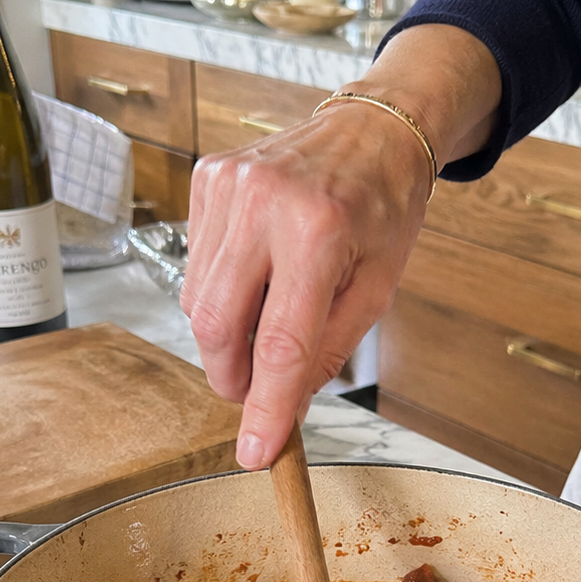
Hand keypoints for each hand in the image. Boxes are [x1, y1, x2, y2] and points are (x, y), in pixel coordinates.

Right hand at [180, 24, 501, 469]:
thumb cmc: (383, 209)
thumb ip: (327, 352)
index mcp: (319, 230)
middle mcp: (264, 202)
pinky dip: (221, 292)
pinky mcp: (207, 179)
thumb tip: (285, 409)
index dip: (265, 407)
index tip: (255, 453)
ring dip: (227, 335)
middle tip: (255, 392)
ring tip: (267, 320)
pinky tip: (257, 276)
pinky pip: (197, 265)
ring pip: (199, 301)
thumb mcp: (376, 288)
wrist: (373, 128)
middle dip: (232, 376)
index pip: (279, 343)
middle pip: (219, 325)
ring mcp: (227, 186)